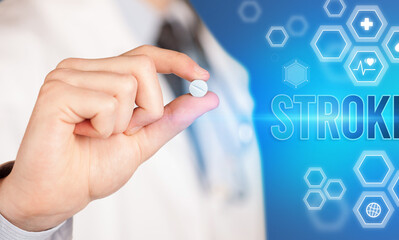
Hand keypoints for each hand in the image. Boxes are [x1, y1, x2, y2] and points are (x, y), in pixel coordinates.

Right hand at [0, 45, 218, 230]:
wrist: (60, 195)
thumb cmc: (93, 168)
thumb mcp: (144, 140)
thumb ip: (173, 117)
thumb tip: (210, 97)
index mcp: (102, 76)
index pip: (144, 55)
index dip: (175, 61)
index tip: (202, 76)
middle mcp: (84, 69)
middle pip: (143, 66)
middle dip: (148, 107)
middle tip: (123, 131)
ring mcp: (67, 77)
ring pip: (128, 84)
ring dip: (123, 122)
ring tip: (96, 134)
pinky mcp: (57, 92)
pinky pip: (107, 103)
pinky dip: (104, 128)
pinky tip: (81, 134)